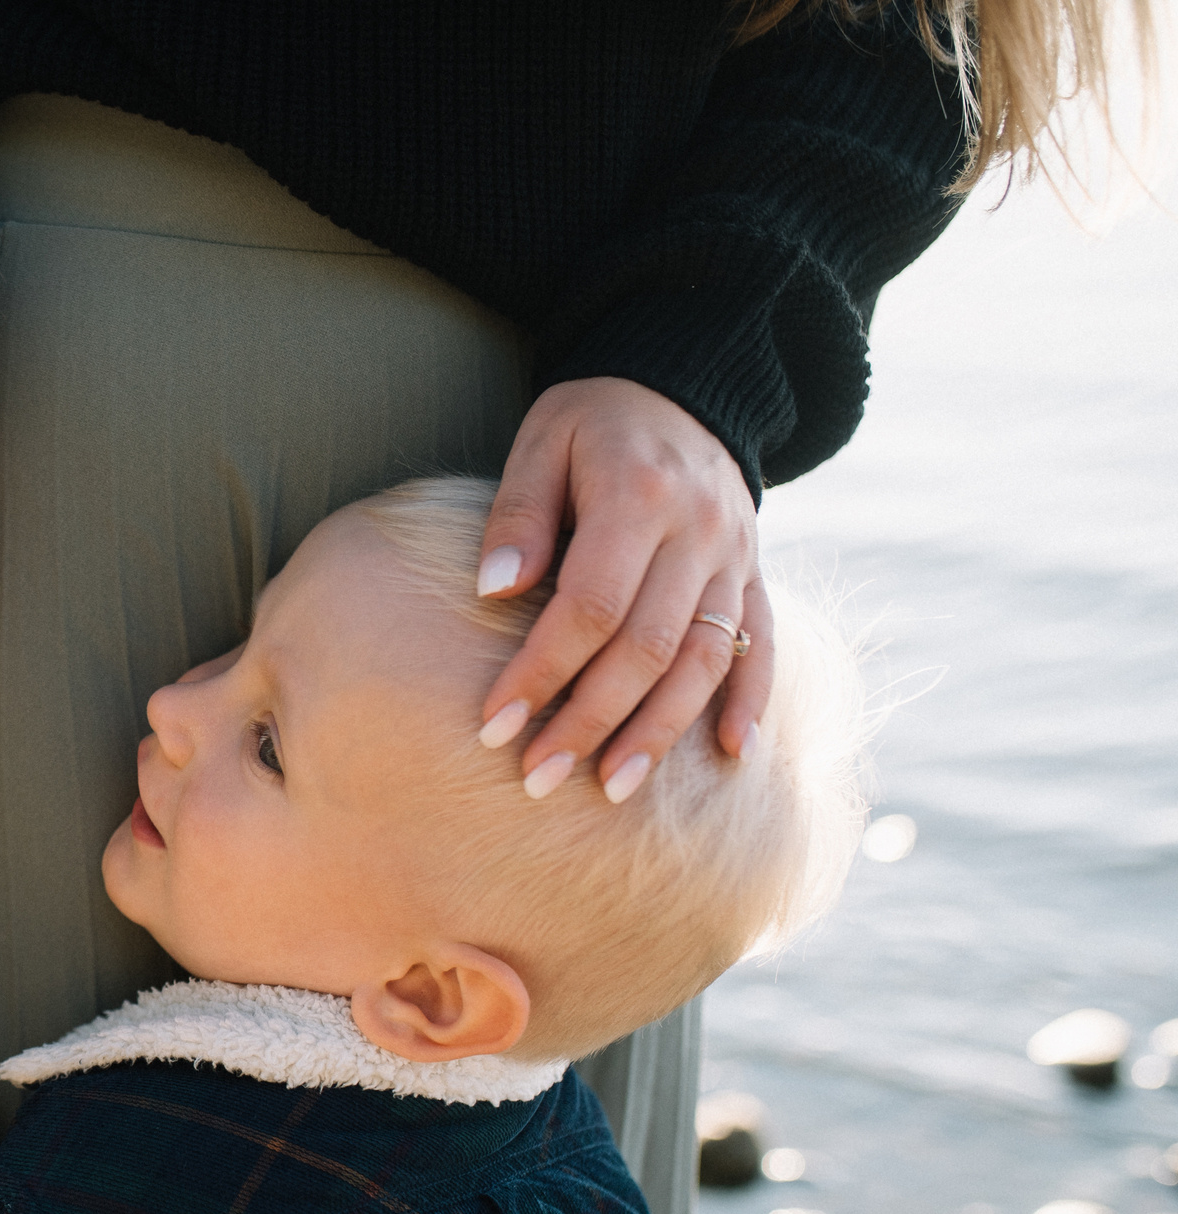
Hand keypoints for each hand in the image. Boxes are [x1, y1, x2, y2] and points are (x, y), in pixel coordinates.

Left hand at [474, 378, 769, 803]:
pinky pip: (764, 645)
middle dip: (590, 721)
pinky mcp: (756, 573)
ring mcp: (737, 556)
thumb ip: (520, 512)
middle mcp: (700, 531)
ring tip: (611, 787)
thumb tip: (494, 588)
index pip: (589, 605)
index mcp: (640, 495)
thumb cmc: (593, 421)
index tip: (493, 724)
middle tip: (537, 777)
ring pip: (706, 660)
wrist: (685, 382)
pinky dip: (750, 702)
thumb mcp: (543, 439)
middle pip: (648, 647)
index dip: (541, 671)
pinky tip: (729, 757)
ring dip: (660, 731)